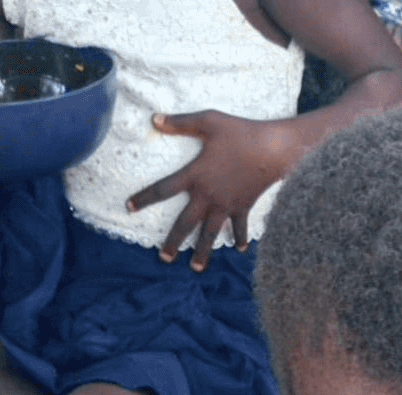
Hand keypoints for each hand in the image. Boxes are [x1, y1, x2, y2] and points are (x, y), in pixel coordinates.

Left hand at [126, 110, 286, 270]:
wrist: (272, 150)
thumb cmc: (240, 132)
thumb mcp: (208, 121)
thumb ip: (180, 122)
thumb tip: (155, 119)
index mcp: (195, 175)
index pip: (163, 189)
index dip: (144, 198)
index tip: (129, 207)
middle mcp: (208, 196)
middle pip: (185, 223)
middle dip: (173, 242)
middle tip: (163, 258)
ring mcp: (226, 205)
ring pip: (210, 234)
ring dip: (203, 252)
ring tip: (195, 268)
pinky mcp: (243, 207)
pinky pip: (239, 227)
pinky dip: (239, 237)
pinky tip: (238, 249)